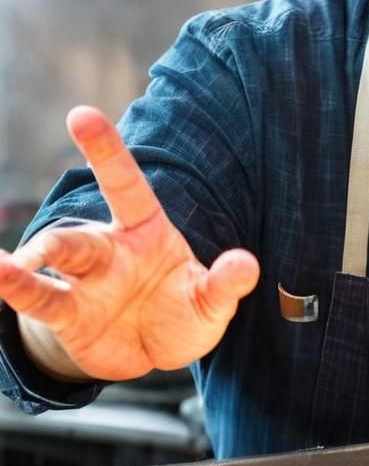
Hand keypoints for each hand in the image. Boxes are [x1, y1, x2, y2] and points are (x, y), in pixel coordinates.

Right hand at [0, 106, 259, 380]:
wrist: (159, 351)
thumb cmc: (185, 310)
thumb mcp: (212, 299)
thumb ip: (226, 283)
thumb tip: (247, 265)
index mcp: (147, 230)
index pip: (126, 184)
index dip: (106, 151)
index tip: (81, 114)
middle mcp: (111, 249)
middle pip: (82, 231)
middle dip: (62, 227)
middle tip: (44, 236)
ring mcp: (87, 282)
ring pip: (57, 259)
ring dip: (32, 261)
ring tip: (5, 265)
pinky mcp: (71, 316)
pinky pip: (41, 300)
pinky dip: (19, 292)